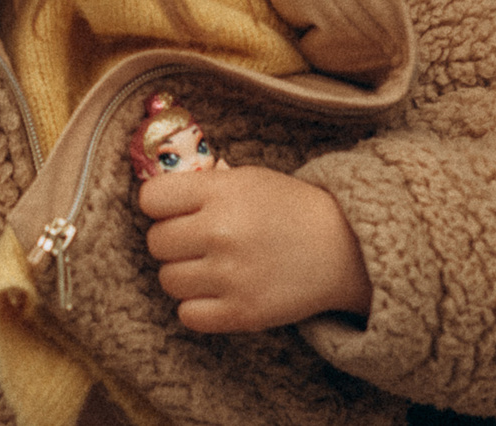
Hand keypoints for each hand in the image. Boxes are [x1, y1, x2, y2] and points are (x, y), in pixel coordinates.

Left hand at [139, 164, 372, 332]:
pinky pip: (188, 315)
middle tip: (196, 241)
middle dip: (172, 241)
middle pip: (156, 242)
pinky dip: (197, 307)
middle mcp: (221, 232)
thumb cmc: (289, 208)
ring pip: (168, 280)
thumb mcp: (246, 179)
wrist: (344, 248)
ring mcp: (231, 276)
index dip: (159, 205)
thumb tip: (154, 197)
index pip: (151, 199)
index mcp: (220, 192)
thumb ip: (202, 186)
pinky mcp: (242, 313)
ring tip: (210, 266)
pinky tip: (217, 292)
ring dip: (183, 274)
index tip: (173, 210)